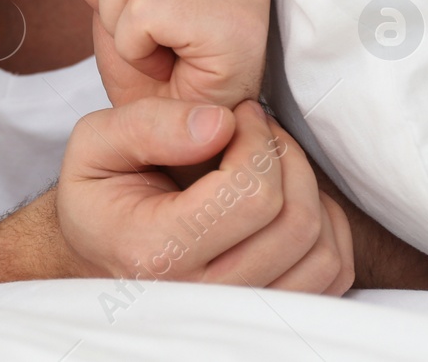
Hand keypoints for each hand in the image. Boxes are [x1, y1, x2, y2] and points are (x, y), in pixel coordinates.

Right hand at [56, 99, 353, 294]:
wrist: (98, 251)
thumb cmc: (100, 195)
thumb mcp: (94, 144)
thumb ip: (147, 125)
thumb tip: (220, 123)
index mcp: (158, 252)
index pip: (250, 195)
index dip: (257, 140)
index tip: (238, 115)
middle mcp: (203, 295)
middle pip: (294, 222)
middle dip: (285, 157)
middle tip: (255, 128)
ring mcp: (241, 311)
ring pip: (321, 250)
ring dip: (308, 189)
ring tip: (267, 161)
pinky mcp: (273, 312)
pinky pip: (333, 270)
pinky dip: (325, 223)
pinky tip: (283, 196)